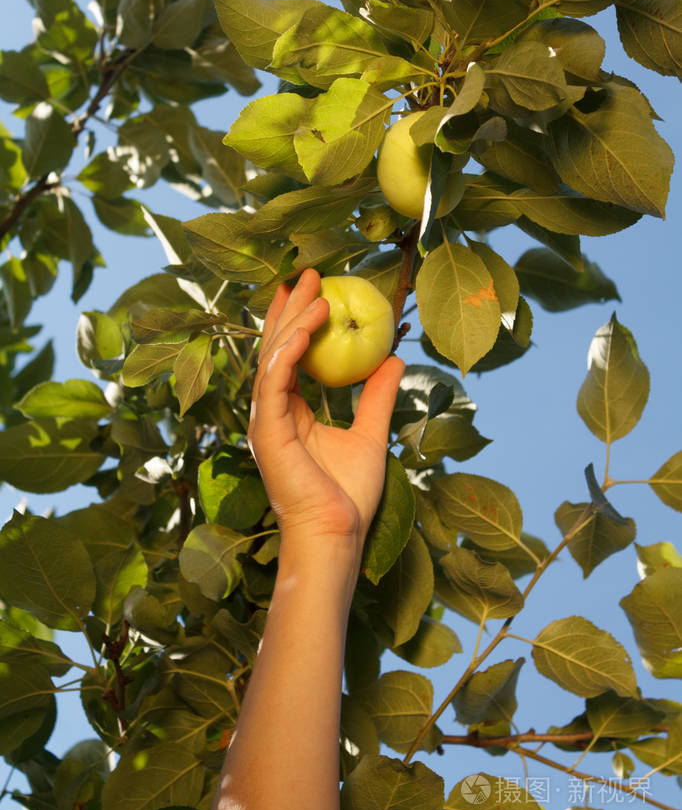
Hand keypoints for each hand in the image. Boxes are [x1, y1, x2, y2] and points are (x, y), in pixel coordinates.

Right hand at [248, 269, 403, 555]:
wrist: (337, 535)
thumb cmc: (349, 495)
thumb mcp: (370, 433)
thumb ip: (378, 396)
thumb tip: (394, 358)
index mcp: (292, 413)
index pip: (290, 356)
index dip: (298, 321)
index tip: (315, 289)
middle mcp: (274, 412)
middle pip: (277, 349)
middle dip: (290, 309)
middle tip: (308, 274)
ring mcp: (267, 421)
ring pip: (274, 358)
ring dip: (292, 321)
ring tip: (314, 291)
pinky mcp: (267, 430)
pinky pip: (274, 381)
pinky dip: (289, 350)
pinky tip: (307, 324)